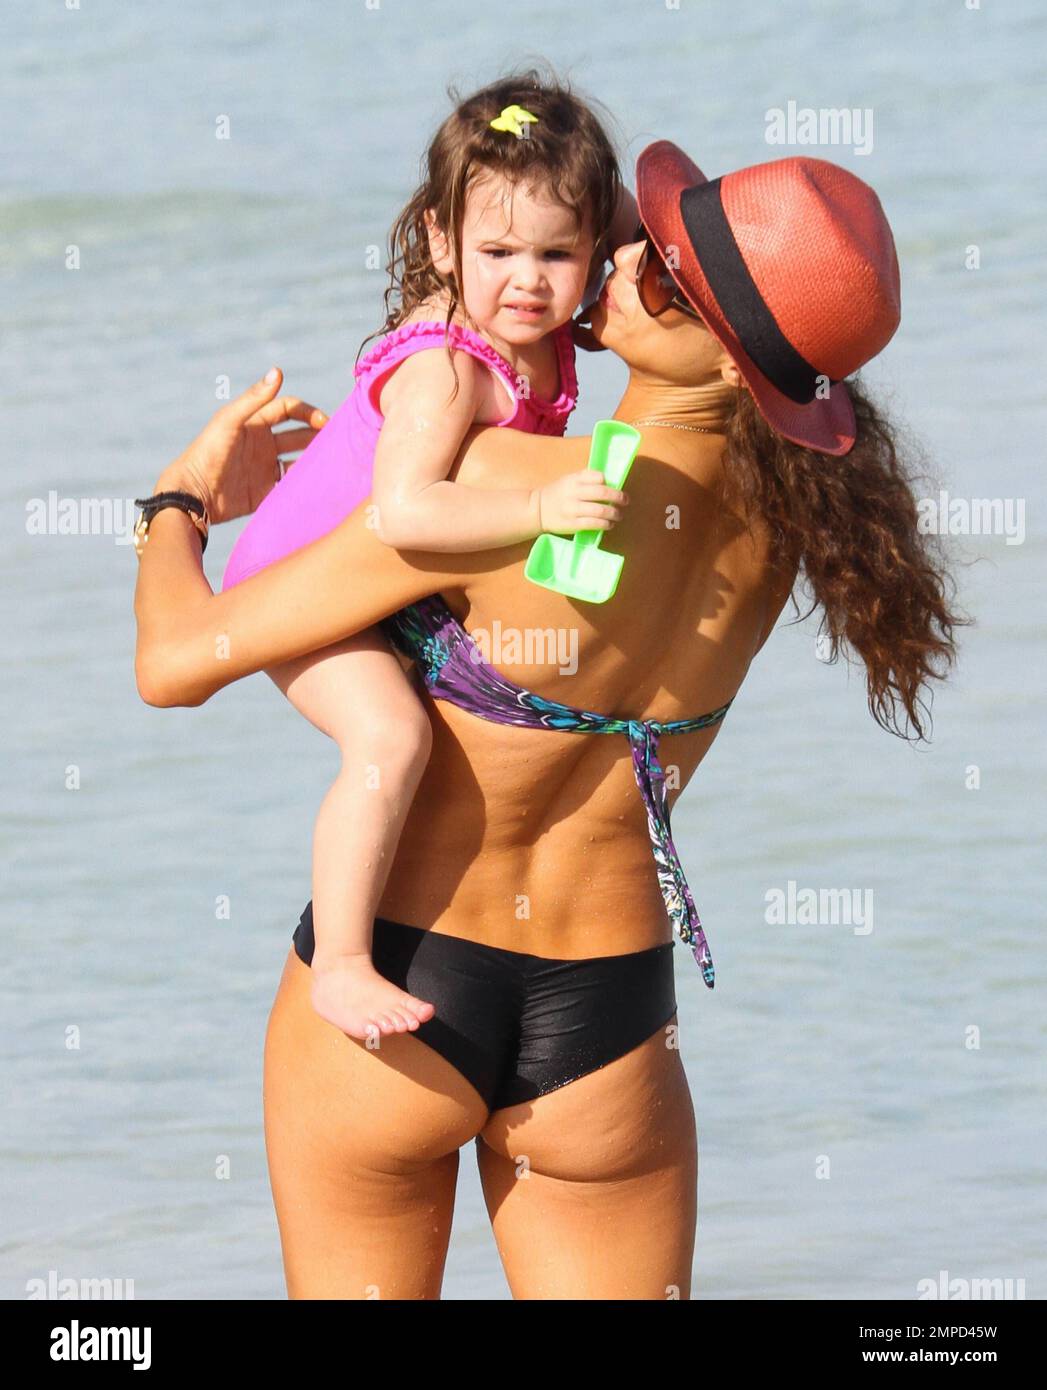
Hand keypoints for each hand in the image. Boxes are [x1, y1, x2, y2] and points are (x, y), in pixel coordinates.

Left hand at [155, 368, 327, 524]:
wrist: (194, 494)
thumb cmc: (208, 452)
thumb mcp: (230, 421)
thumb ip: (254, 398)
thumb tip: (278, 370)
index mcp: (254, 423)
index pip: (287, 410)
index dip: (307, 412)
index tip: (324, 422)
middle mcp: (262, 443)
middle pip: (298, 434)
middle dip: (317, 434)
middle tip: (336, 441)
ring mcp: (265, 467)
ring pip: (298, 459)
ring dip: (314, 458)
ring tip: (332, 461)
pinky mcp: (266, 491)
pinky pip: (291, 484)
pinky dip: (305, 482)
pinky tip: (318, 482)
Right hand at [535, 469, 627, 534]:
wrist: (537, 509)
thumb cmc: (558, 494)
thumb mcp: (568, 480)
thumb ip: (585, 479)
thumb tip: (608, 482)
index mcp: (574, 480)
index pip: (598, 477)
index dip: (608, 482)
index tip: (613, 488)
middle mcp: (574, 493)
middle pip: (602, 493)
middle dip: (618, 497)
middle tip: (625, 501)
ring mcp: (573, 509)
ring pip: (600, 510)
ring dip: (614, 513)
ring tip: (618, 515)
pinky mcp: (572, 523)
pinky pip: (594, 524)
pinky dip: (605, 524)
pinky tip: (609, 524)